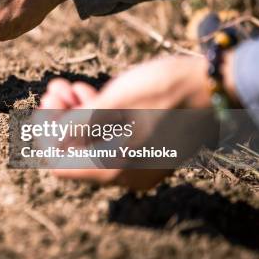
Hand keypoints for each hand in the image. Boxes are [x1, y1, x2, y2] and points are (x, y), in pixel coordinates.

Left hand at [39, 53, 238, 189]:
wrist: (213, 85)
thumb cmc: (162, 92)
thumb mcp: (111, 105)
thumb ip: (76, 127)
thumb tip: (49, 142)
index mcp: (112, 169)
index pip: (59, 164)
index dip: (45, 135)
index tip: (46, 105)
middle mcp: (123, 174)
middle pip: (76, 152)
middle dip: (60, 118)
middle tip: (57, 88)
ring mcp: (137, 163)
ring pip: (92, 142)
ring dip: (76, 114)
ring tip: (68, 86)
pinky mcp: (147, 149)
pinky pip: (111, 139)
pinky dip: (97, 117)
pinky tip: (88, 92)